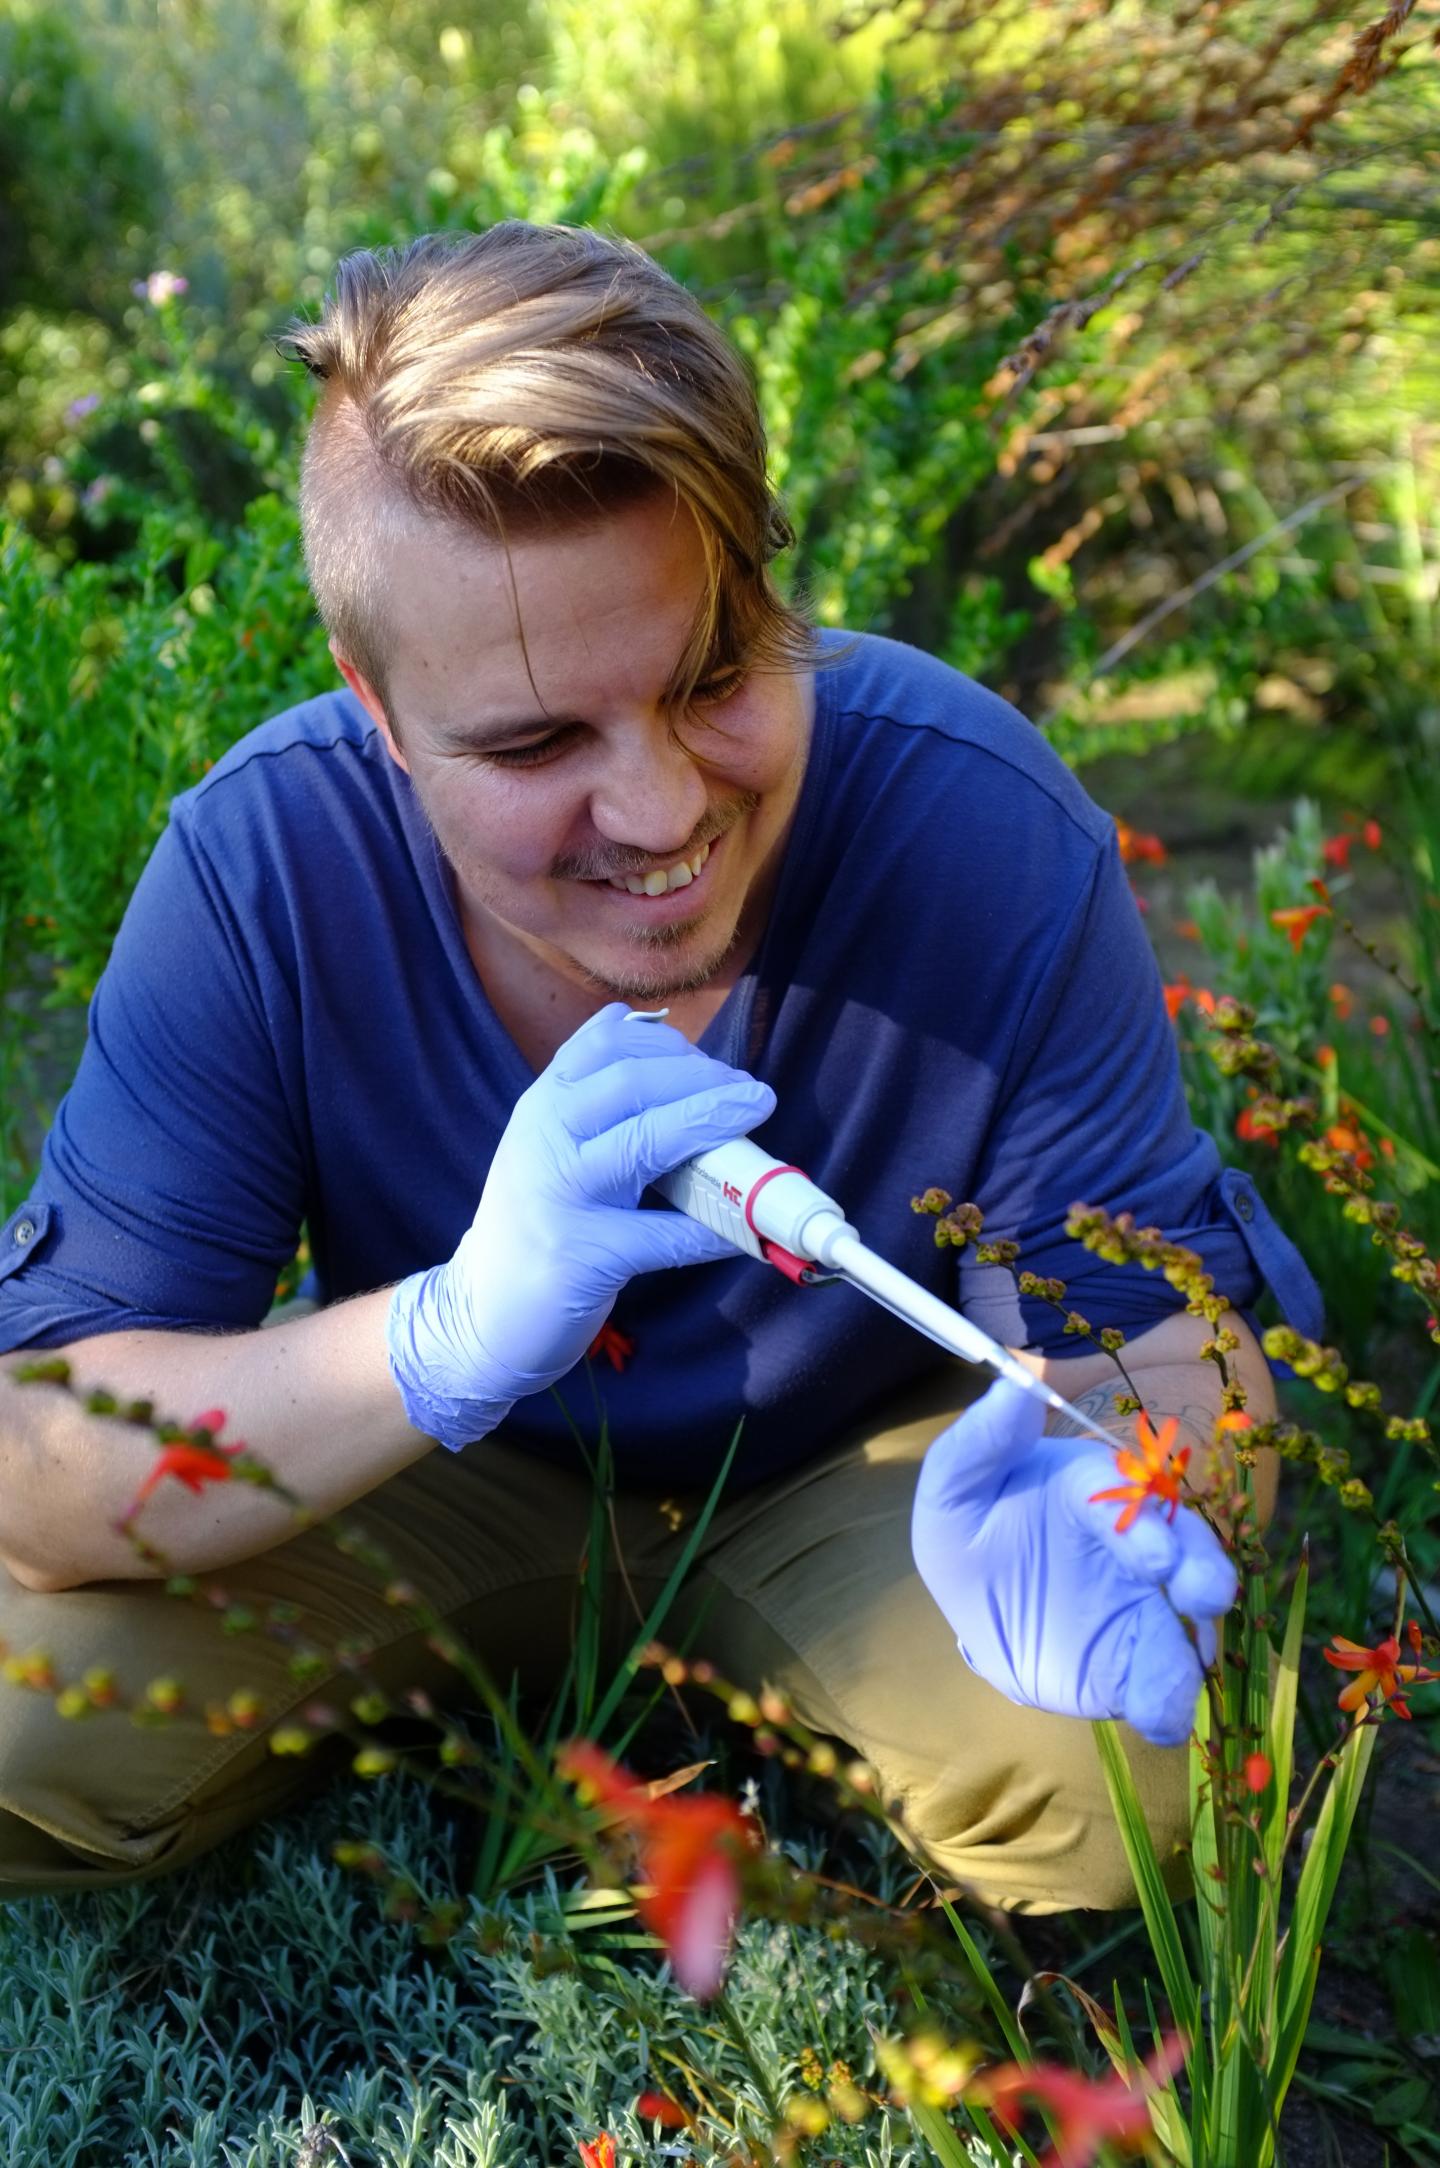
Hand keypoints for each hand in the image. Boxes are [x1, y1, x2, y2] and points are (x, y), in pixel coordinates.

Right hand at [387, 1003, 774, 1449]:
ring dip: (711, 1124)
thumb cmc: (534, 1222)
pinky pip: (664, 1237)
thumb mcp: (548, 1144)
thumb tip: (663, 1045)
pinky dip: (713, 1229)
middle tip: (752, 1094)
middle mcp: (544, 1139)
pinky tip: (746, 1228)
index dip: (670, 1046)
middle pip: (631, 1084)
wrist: (480, 1313)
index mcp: (542, 1106)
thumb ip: (591, 1097)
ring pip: (645, 1142)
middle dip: (703, 1079)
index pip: (604, 1045)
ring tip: (756, 1119)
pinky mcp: (581, 1256)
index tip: (715, 1063)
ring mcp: (558, 1197)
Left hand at [910, 1377, 1235, 1746]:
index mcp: (1093, 1490)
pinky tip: (1162, 1719)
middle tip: (1204, 1597)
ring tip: (1188, 1672)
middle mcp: (1135, 1543)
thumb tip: (1013, 1386)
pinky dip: (1168, 1700)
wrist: (980, 1598)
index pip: (1128, 1498)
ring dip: (1194, 1643)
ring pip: (1187, 1618)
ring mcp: (1144, 1602)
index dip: (1144, 1524)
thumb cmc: (972, 1528)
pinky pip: (1164, 1681)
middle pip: (1184, 1551)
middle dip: (1200, 1571)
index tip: (1154, 1557)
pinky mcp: (1139, 1659)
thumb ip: (980, 1441)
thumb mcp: (954, 1486)